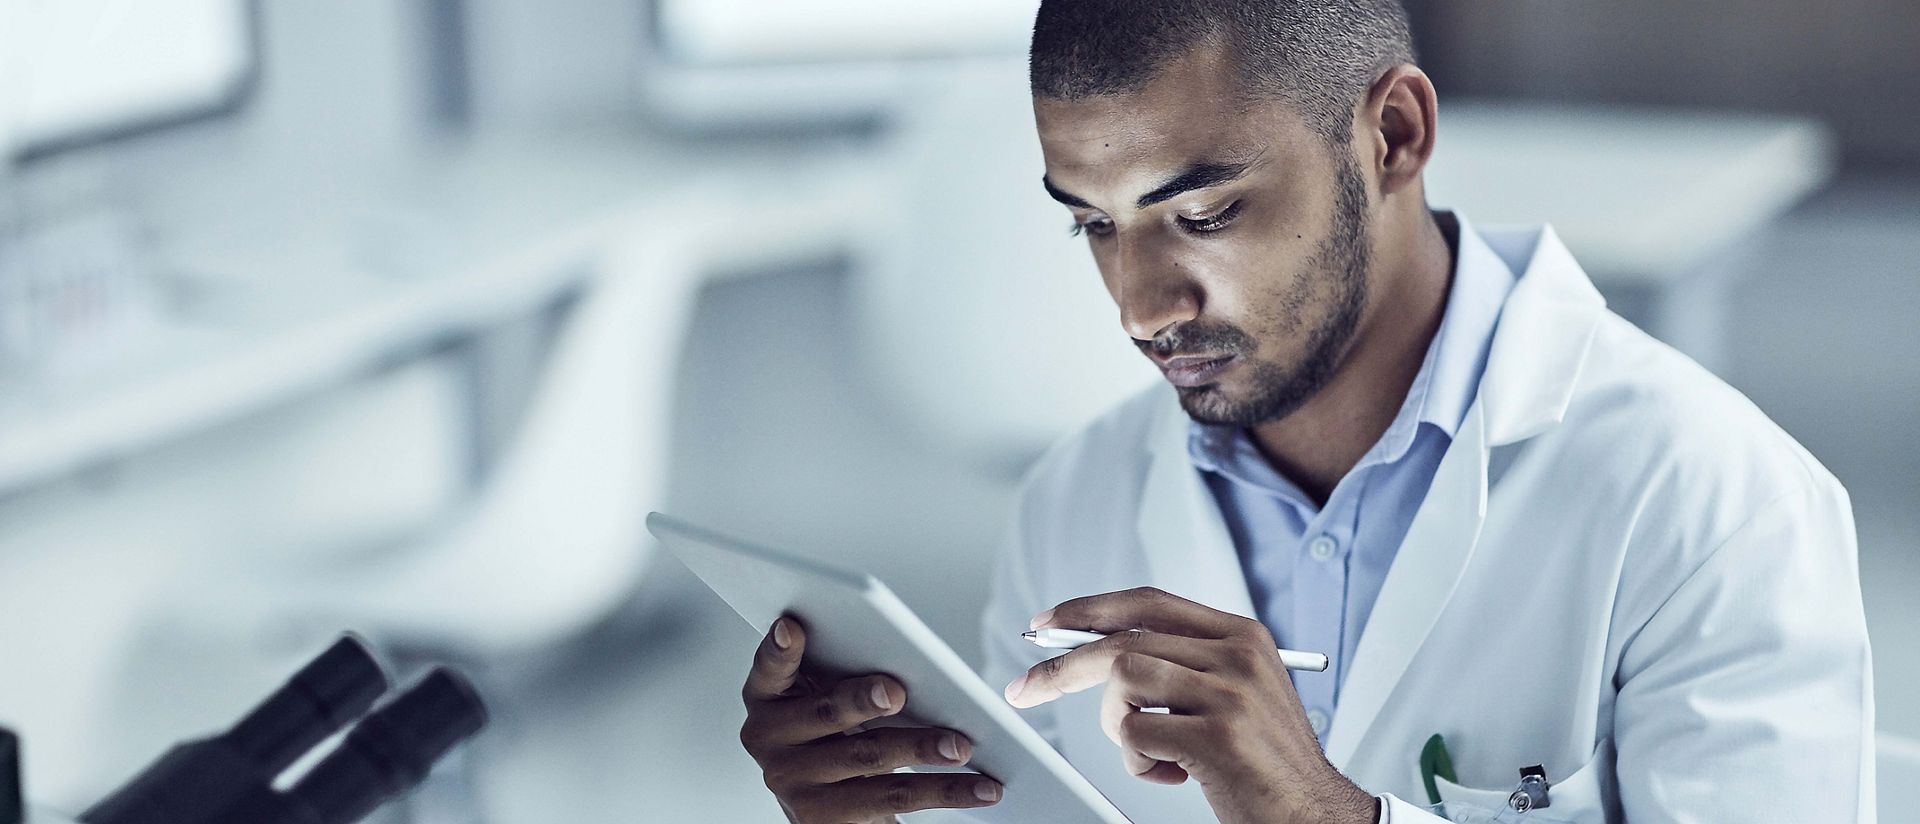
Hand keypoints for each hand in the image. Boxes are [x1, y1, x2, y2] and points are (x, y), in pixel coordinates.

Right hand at [739, 615, 1003, 822]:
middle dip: (863, 701)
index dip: (779, 649)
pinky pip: (894, 802)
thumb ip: (845, 675)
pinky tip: (980, 787)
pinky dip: (944, 791)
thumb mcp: (827, 698)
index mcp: (768, 698)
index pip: (769, 667)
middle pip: (827, 713)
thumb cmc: (831, 732)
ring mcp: (795, 785)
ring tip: (963, 746)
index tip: (793, 626)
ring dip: (921, 750)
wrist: (825, 801)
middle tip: (897, 692)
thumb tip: (907, 667)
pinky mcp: (825, 821)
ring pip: (869, 761)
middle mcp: (770, 740)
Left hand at [1004, 588, 1375, 823]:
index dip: (1090, 609)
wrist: (1314, 814)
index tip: (1046, 624)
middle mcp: (1238, 655)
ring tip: (1148, 752)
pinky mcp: (1218, 737)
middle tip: (1025, 689)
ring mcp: (1230, 694)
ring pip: (1123, 680)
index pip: (1149, 602)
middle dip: (1063, 667)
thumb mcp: (1238, 693)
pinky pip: (1136, 734)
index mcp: (1242, 636)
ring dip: (1115, 725)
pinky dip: (1139, 763)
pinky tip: (1175, 776)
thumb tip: (1101, 649)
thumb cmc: (1265, 762)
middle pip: (1123, 641)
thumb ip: (1186, 663)